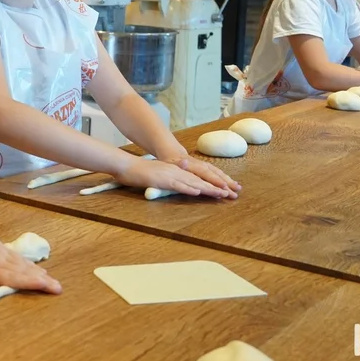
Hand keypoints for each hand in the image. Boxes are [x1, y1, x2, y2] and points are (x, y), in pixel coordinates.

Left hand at [0, 221, 60, 293]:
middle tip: (58, 288)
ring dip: (41, 275)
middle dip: (41, 281)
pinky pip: (21, 260)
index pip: (10, 277)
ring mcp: (3, 256)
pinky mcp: (3, 251)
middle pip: (23, 273)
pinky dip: (32, 267)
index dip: (27, 282)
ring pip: (25, 267)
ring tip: (55, 283)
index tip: (44, 284)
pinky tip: (41, 271)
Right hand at [114, 157, 237, 198]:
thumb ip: (171, 180)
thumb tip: (182, 186)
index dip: (213, 184)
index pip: (199, 178)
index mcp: (178, 170)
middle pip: (201, 180)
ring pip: (193, 182)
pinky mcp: (162, 180)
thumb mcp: (159, 176)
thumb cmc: (140, 173)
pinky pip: (178, 185)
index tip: (226, 191)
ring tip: (222, 194)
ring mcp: (170, 175)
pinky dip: (188, 188)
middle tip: (232, 194)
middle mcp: (177, 171)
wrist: (127, 166)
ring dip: (208, 189)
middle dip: (217, 187)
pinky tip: (198, 192)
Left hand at [159, 153, 241, 193]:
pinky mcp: (208, 168)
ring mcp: (207, 166)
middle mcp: (203, 166)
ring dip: (229, 181)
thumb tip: (184, 162)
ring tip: (238, 188)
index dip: (216, 181)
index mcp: (195, 166)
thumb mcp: (172, 163)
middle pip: (217, 175)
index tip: (224, 186)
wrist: (174, 154)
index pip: (207, 174)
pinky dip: (226, 179)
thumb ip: (179, 164)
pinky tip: (233, 184)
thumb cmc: (172, 161)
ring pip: (220, 174)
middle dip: (227, 184)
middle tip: (236, 192)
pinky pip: (219, 174)